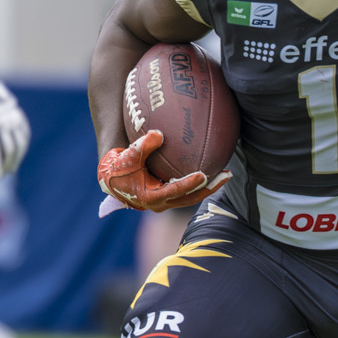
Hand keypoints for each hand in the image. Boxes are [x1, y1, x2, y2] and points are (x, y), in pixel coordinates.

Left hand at [0, 76, 30, 178]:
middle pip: (8, 149)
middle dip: (7, 164)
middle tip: (4, 173)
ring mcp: (10, 116)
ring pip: (20, 141)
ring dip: (18, 157)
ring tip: (12, 167)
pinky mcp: (17, 112)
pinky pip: (25, 131)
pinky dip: (24, 144)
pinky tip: (20, 152)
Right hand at [97, 130, 229, 211]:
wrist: (112, 178)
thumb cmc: (119, 167)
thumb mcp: (128, 155)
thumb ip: (143, 145)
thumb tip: (159, 133)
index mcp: (150, 198)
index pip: (174, 191)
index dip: (189, 184)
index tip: (203, 174)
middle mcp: (161, 203)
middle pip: (190, 198)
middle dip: (209, 188)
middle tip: (226, 176)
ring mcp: (166, 201)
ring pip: (192, 196)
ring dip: (208, 186)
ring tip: (226, 174)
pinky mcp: (169, 196)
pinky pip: (188, 191)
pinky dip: (200, 182)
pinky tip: (213, 169)